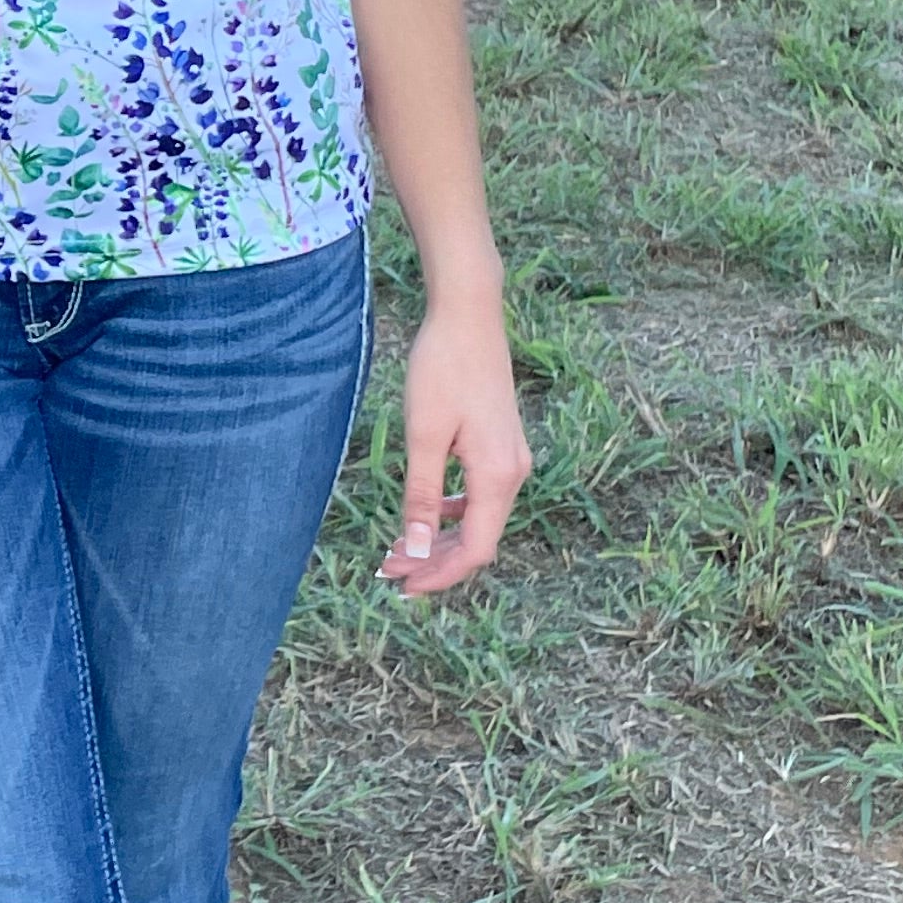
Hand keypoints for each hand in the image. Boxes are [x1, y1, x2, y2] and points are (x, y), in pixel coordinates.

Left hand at [380, 290, 529, 599]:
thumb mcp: (424, 436)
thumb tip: (415, 549)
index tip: (402, 586)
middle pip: (479, 538)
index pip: (476, 549)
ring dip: (441, 538)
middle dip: (434, 559)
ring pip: (479, 518)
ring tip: (399, 547)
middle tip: (388, 569)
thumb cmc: (443, 369)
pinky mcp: (501, 444)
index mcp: (498, 475)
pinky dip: (452, 512)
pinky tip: (424, 513)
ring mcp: (511, 458)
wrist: (469, 316)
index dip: (440, 574)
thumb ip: (420, 496)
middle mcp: (513, 472)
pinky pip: (480, 495)